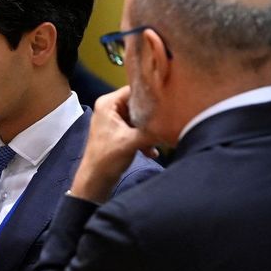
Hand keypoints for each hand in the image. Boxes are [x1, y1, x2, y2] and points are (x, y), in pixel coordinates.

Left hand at [71, 86, 158, 202]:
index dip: (151, 95)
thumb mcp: (132, 141)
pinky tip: (152, 152)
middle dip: (152, 116)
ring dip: (149, 130)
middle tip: (167, 122)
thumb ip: (152, 129)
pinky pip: (136, 130)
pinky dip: (144, 139)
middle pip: (138, 104)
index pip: (134, 89)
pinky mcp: (119, 133)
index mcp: (108, 103)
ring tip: (159, 142)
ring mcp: (114, 121)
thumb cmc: (108, 157)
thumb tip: (174, 122)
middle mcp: (110, 108)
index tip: (168, 101)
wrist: (95, 181)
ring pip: (139, 118)